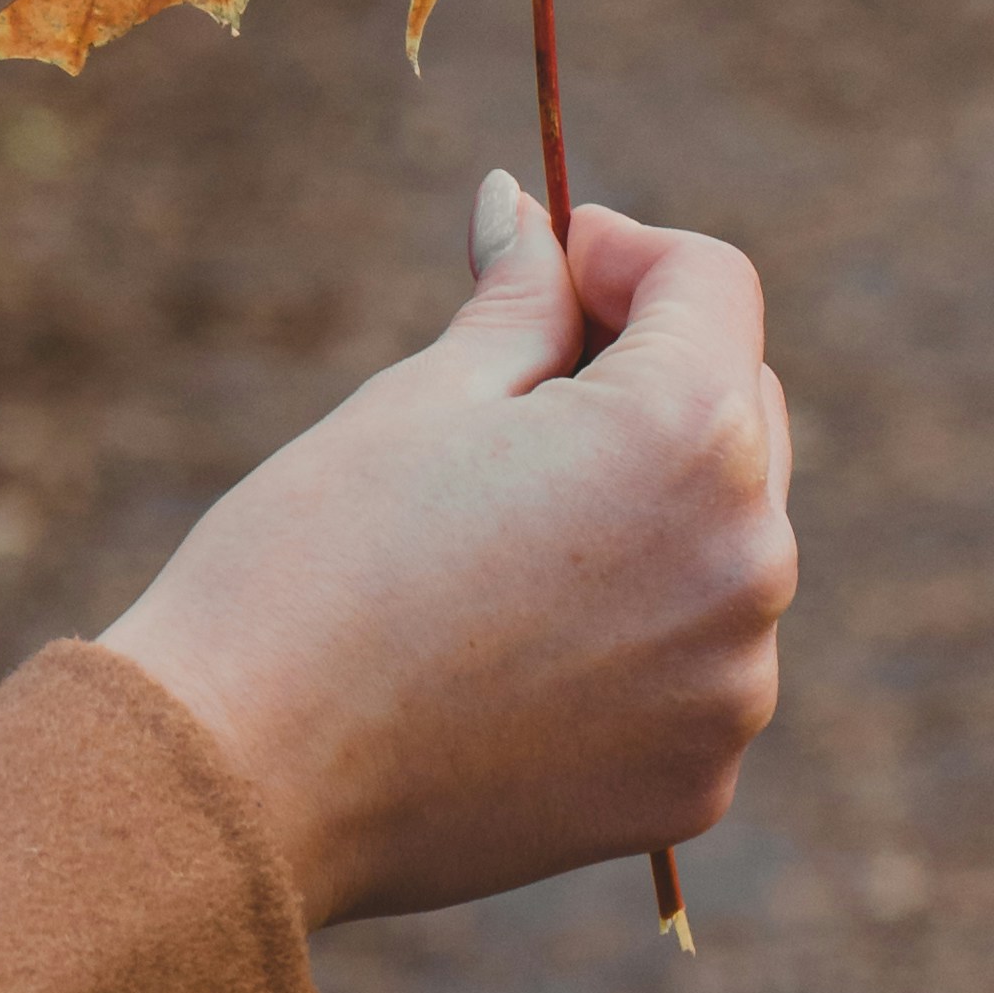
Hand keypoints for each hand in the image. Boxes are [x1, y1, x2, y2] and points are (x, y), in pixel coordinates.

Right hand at [100, 183, 795, 927]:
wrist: (244, 782)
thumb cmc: (314, 563)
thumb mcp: (425, 396)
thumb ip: (521, 299)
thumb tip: (530, 210)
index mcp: (688, 436)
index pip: (711, 286)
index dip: (623, 255)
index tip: (544, 267)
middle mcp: (750, 559)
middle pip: (741, 409)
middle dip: (650, 376)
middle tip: (517, 390)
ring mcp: (733, 685)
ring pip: (727, 542)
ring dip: (649, 508)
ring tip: (503, 530)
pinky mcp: (697, 779)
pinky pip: (698, 661)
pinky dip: (638, 630)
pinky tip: (518, 641)